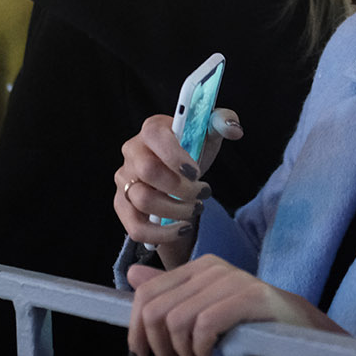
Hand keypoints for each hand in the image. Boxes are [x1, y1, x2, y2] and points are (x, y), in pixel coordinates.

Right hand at [114, 109, 241, 265]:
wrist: (178, 175)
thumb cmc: (192, 151)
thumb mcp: (208, 134)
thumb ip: (222, 122)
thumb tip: (233, 130)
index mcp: (152, 129)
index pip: (154, 135)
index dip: (175, 156)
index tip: (196, 172)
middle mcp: (132, 151)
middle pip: (148, 171)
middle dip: (181, 188)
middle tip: (203, 193)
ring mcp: (124, 179)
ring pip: (142, 200)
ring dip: (175, 210)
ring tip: (195, 208)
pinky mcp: (122, 205)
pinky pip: (135, 227)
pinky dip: (162, 234)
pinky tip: (182, 228)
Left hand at [126, 256, 347, 355]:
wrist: (299, 328)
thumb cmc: (248, 323)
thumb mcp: (204, 309)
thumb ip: (169, 293)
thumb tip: (132, 275)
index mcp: (197, 267)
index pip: (146, 293)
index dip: (135, 331)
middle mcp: (211, 266)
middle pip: (156, 310)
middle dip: (159, 349)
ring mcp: (231, 279)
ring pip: (177, 321)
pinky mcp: (250, 297)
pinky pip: (205, 327)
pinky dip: (201, 353)